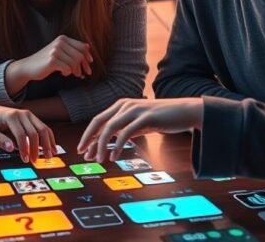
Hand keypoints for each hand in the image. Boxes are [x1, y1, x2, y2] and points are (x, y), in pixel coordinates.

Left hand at [0, 100, 54, 162]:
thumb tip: (12, 148)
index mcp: (11, 117)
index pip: (21, 135)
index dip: (25, 149)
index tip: (25, 160)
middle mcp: (22, 113)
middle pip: (35, 132)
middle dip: (37, 148)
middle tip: (36, 162)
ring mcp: (28, 114)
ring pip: (43, 129)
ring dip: (47, 143)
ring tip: (49, 156)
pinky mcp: (32, 117)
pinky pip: (43, 127)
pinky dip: (49, 138)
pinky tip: (52, 148)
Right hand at [17, 35, 92, 80]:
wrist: (28, 66)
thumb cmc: (45, 60)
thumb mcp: (59, 51)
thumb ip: (72, 48)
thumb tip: (88, 47)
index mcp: (63, 39)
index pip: (82, 47)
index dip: (87, 56)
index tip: (89, 64)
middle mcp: (60, 42)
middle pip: (80, 56)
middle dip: (82, 66)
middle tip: (79, 74)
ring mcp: (55, 50)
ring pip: (75, 63)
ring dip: (74, 71)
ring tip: (68, 72)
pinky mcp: (52, 60)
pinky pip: (67, 69)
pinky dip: (66, 73)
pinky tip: (62, 72)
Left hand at [77, 98, 203, 162]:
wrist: (183, 111)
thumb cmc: (160, 119)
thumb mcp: (138, 124)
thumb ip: (123, 132)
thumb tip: (107, 147)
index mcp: (121, 105)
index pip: (98, 119)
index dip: (88, 134)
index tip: (81, 149)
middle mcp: (124, 105)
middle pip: (99, 121)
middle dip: (88, 138)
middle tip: (82, 154)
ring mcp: (134, 110)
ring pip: (110, 128)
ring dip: (101, 145)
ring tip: (98, 160)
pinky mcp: (145, 117)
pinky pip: (126, 132)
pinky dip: (117, 146)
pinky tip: (113, 157)